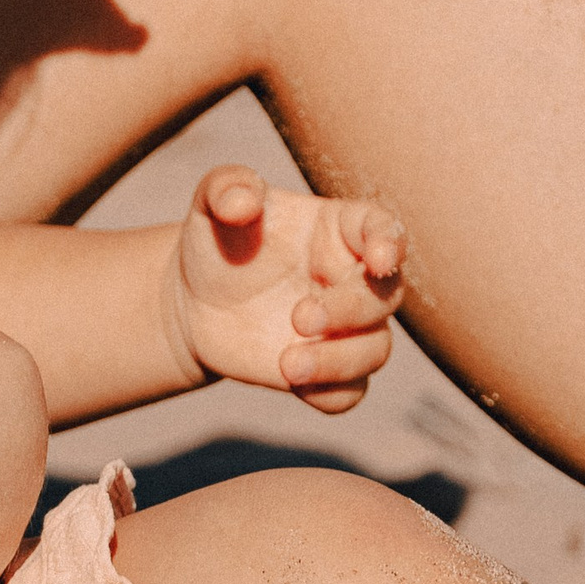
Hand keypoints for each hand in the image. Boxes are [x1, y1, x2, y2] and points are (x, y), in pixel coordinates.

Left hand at [162, 169, 405, 413]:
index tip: (379, 259)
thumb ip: (227, 189)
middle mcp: (350, 278)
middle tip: (300, 317)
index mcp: (337, 229)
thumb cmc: (216, 240)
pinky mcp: (325, 372)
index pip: (382, 228)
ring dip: (340, 361)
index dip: (389, 242)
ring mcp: (343, 330)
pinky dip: (331, 394)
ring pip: (375, 350)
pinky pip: (349, 393)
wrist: (194, 300)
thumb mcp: (212, 203)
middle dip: (351, 310)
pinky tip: (294, 384)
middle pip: (385, 297)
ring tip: (288, 363)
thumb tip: (243, 201)